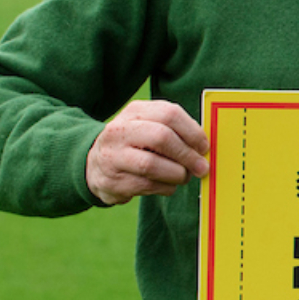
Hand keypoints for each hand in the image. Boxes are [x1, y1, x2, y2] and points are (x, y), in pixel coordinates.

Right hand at [86, 100, 210, 205]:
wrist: (94, 165)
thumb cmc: (135, 144)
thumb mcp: (149, 127)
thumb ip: (175, 131)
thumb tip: (204, 147)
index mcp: (135, 112)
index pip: (169, 114)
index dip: (193, 132)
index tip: (204, 147)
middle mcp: (119, 131)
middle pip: (162, 137)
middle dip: (187, 155)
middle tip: (202, 167)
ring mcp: (112, 156)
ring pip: (152, 165)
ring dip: (177, 174)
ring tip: (184, 176)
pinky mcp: (112, 181)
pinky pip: (147, 185)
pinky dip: (166, 187)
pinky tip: (168, 185)